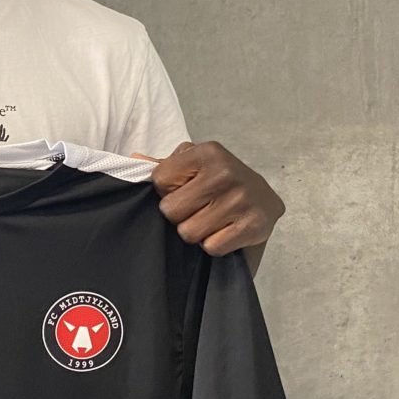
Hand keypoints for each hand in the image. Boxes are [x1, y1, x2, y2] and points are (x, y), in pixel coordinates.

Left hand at [136, 141, 284, 255]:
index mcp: (207, 152)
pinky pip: (212, 247)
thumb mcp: (194, 165)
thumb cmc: (219, 181)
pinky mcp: (253, 226)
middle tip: (196, 209)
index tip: (182, 190)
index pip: (159, 180)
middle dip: (179, 215)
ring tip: (210, 220)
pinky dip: (214, 244)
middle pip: (171, 210)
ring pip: (189, 232)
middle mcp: (225, 172)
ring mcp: (241, 200)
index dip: (165, 191)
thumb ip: (163, 165)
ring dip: (196, 232)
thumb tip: (133, 161)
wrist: (265, 199)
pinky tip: (224, 231)